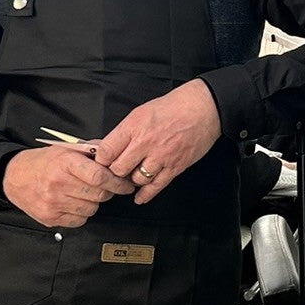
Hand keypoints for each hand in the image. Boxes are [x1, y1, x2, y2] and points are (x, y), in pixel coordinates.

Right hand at [2, 146, 132, 228]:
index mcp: (64, 163)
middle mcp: (58, 183)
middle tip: (105, 187)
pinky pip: (79, 220)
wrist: (14, 177)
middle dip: (108, 191)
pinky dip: (82, 213)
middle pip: (99, 194)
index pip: (99, 176)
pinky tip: (73, 203)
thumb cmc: (42, 163)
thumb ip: (91, 151)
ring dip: (94, 202)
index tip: (125, 184)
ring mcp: (53, 203)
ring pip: (91, 209)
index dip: (117, 182)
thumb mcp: (65, 150)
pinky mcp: (50, 218)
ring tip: (83, 193)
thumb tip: (115, 154)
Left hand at [94, 80, 222, 205]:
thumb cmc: (174, 107)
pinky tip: (139, 197)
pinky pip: (156, 186)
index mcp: (133, 126)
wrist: (203, 109)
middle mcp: (145, 143)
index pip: (106, 151)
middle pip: (118, 169)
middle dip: (114, 172)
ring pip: (135, 180)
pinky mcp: (174, 167)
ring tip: (131, 177)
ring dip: (131, 181)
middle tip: (116, 172)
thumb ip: (126, 131)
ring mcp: (160, 157)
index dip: (101, 159)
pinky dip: (145, 195)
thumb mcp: (141, 112)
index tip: (102, 162)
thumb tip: (111, 148)